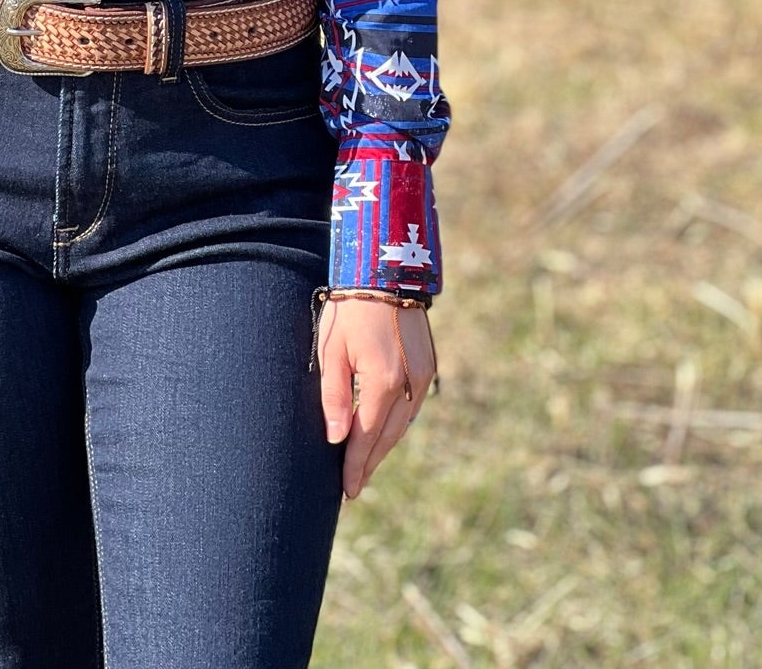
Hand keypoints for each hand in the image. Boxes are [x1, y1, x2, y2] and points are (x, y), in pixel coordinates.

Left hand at [317, 295, 436, 498]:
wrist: (386, 270)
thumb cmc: (350, 308)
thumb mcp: (332, 350)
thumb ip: (333, 397)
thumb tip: (336, 439)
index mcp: (383, 383)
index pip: (366, 437)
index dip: (356, 465)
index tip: (347, 490)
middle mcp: (410, 385)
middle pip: (388, 437)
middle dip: (370, 462)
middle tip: (355, 486)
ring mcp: (424, 376)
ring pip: (403, 424)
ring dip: (384, 445)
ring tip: (366, 464)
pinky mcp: (429, 365)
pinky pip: (412, 406)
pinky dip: (396, 423)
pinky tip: (383, 431)